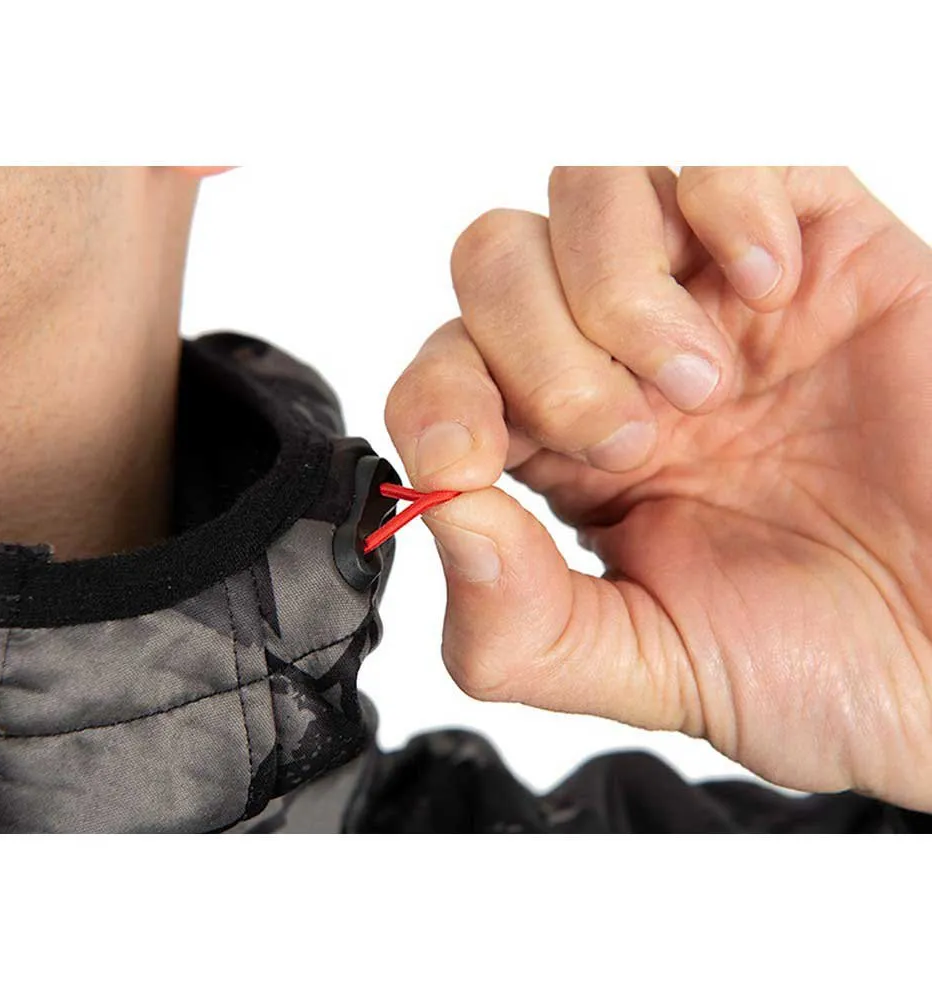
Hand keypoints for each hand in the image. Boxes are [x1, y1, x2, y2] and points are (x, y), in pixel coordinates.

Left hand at [385, 167, 931, 810]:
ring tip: (705, 384)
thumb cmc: (828, 657)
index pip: (445, 373)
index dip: (434, 401)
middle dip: (533, 352)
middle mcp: (624, 363)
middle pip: (494, 263)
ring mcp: (714, 300)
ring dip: (617, 291)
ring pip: (588, 194)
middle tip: (626, 439)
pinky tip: (770, 298)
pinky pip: (728, 160)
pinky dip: (725, 213)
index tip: (470, 461)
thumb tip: (436, 511)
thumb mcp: (647, 667)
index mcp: (569, 457)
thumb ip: (519, 622)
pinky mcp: (817, 250)